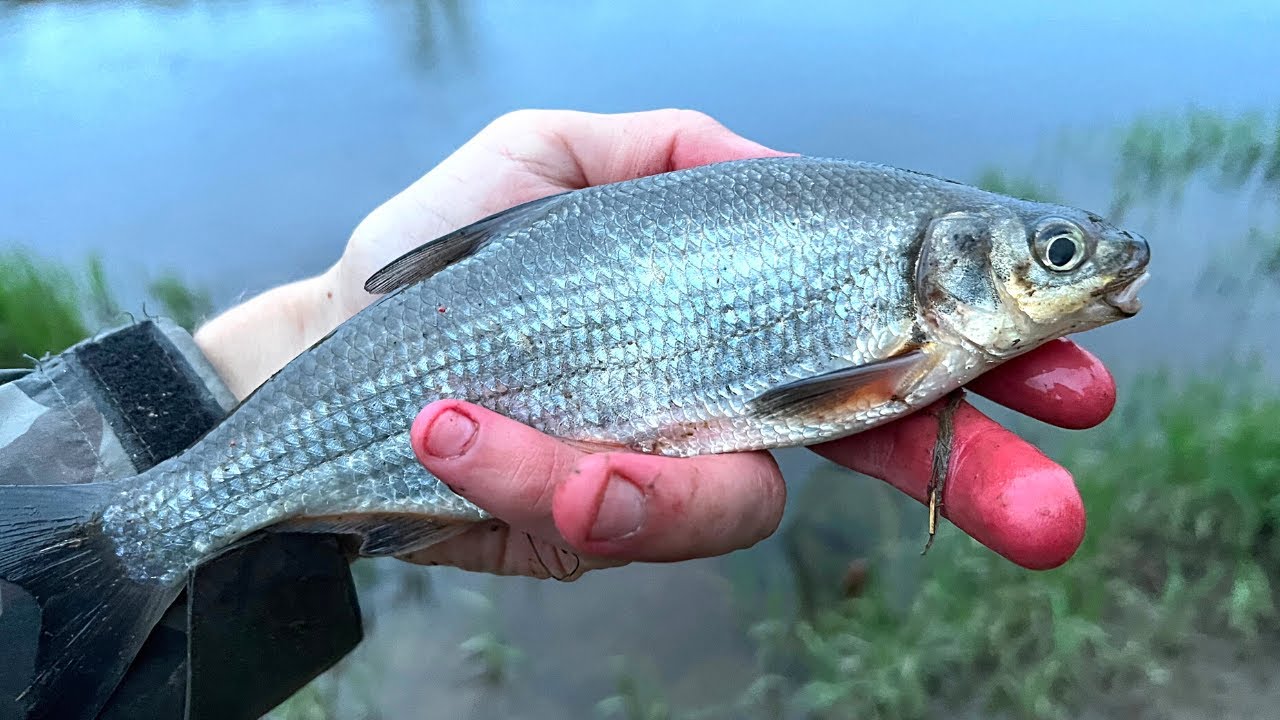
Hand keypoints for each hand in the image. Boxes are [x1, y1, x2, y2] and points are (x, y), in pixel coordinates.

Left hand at [195, 109, 1114, 578]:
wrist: (332, 357)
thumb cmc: (448, 254)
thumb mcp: (558, 156)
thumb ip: (680, 149)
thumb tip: (773, 165)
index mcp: (748, 302)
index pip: (895, 327)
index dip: (991, 351)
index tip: (1077, 369)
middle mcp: (729, 393)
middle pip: (879, 440)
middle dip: (971, 475)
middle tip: (1052, 516)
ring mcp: (668, 468)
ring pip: (733, 504)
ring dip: (647, 477)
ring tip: (483, 418)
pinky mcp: (592, 526)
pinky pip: (609, 521)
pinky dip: (541, 477)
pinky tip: (453, 427)